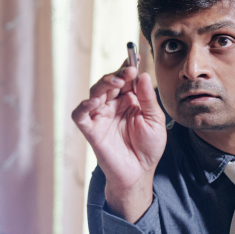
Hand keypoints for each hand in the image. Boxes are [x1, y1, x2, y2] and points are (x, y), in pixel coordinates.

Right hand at [71, 62, 166, 221]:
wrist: (139, 173)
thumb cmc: (148, 148)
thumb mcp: (155, 120)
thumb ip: (148, 99)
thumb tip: (143, 75)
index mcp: (129, 100)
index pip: (124, 79)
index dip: (127, 68)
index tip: (134, 60)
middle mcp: (113, 105)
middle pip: (108, 83)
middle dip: (117, 74)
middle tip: (128, 72)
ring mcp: (100, 117)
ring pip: (94, 93)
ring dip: (103, 84)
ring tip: (116, 82)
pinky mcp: (91, 130)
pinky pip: (80, 115)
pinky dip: (83, 107)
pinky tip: (93, 102)